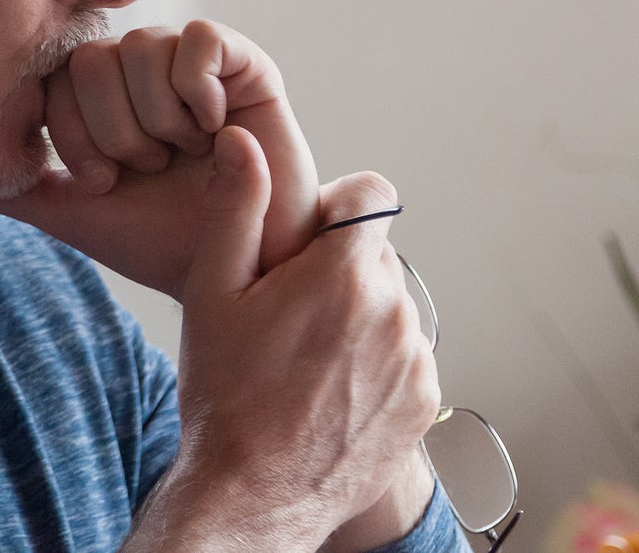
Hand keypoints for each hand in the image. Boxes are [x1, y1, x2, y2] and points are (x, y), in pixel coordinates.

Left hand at [0, 20, 320, 296]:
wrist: (236, 264)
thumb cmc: (161, 240)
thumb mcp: (74, 214)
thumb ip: (18, 186)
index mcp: (101, 96)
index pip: (54, 76)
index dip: (72, 135)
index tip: (104, 181)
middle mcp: (141, 69)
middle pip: (92, 58)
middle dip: (114, 133)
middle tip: (149, 168)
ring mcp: (190, 61)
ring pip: (141, 47)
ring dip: (159, 121)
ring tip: (186, 153)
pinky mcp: (243, 62)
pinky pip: (198, 39)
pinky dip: (199, 92)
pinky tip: (216, 129)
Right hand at [121, 128, 439, 550]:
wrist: (251, 497)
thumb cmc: (224, 395)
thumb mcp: (213, 294)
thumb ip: (238, 209)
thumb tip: (243, 142)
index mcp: (342, 274)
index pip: (372, 193)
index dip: (337, 207)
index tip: (306, 238)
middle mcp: (393, 310)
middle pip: (375, 256)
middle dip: (339, 270)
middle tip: (288, 312)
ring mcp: (415, 359)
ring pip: (390, 305)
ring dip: (359, 317)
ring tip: (305, 360)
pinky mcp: (425, 401)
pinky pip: (406, 355)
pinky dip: (376, 362)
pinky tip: (329, 390)